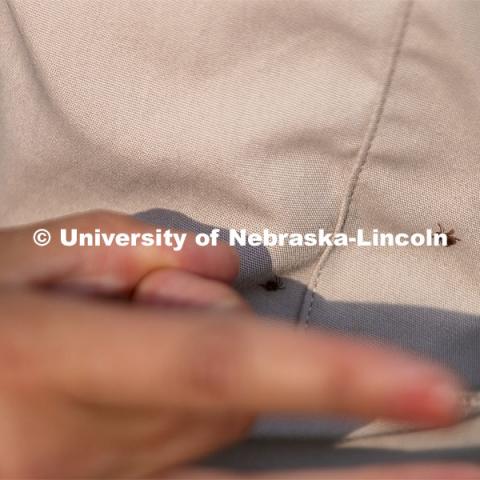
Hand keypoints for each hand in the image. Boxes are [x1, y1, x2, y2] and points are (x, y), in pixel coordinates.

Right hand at [0, 211, 474, 477]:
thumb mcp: (23, 255)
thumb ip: (127, 249)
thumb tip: (226, 269)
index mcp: (50, 361)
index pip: (220, 364)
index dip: (333, 377)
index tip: (440, 394)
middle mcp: (77, 451)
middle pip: (229, 400)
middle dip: (221, 338)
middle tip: (151, 298)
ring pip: (221, 443)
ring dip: (216, 388)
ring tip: (135, 337)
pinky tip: (336, 478)